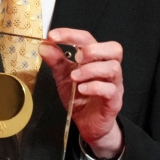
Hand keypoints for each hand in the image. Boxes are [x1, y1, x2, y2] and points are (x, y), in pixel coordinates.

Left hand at [42, 28, 123, 159]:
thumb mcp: (63, 77)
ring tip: (75, 77)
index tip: (53, 36)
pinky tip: (81, 90)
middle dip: (93, 50)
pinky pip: (110, 89)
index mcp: (96, 59)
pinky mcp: (114, 101)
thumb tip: (44, 45)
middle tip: (76, 58)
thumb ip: (55, 61)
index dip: (71, 34)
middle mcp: (108, 69)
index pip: (88, 39)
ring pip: (113, 68)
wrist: (88, 125)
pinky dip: (94, 87)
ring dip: (91, 69)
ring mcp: (114, 84)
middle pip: (114, 49)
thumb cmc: (80, 98)